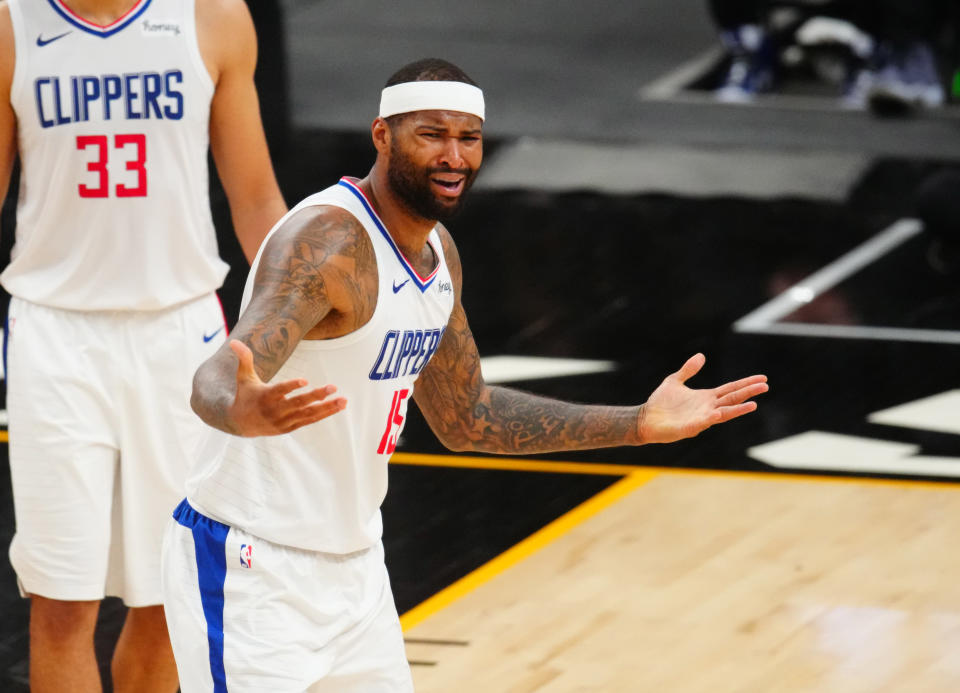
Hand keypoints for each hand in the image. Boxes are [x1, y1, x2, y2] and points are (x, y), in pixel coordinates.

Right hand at [227, 340, 345, 435]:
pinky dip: (324, 414)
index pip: (279, 391)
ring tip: (344, 400)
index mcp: (265, 397)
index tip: (305, 380)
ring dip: (327, 407)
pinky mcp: (290, 427)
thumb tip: (234, 341)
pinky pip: (310, 420)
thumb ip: (244, 359)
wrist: (240, 424)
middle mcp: (275, 411)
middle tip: (333, 387)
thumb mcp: (243, 377)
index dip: (291, 386)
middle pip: (298, 403)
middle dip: (316, 395)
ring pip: (308, 414)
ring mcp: (284, 421)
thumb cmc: (245, 395)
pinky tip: (339, 406)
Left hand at [639, 353, 767, 443]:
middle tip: (765, 386)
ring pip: (724, 413)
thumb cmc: (660, 403)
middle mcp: (707, 408)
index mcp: (706, 397)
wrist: (645, 419)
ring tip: (753, 404)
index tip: (762, 378)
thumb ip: (688, 370)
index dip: (746, 384)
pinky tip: (718, 414)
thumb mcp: (674, 381)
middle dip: (748, 392)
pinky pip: (703, 423)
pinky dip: (711, 418)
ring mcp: (701, 418)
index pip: (731, 389)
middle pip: (732, 399)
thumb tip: (701, 356)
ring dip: (738, 409)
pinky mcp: (690, 428)